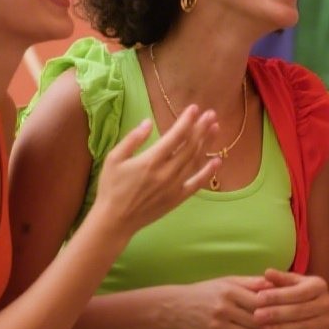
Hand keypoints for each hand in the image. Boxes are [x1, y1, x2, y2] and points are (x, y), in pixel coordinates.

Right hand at [93, 106, 220, 240]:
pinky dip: (209, 172)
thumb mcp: (114, 159)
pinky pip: (197, 183)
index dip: (187, 120)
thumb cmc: (111, 187)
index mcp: (151, 160)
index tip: (194, 108)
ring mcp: (175, 186)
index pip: (176, 135)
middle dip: (201, 128)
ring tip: (215, 128)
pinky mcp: (178, 198)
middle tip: (211, 114)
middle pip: (190, 146)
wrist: (115, 220)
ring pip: (195, 161)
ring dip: (207, 143)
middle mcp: (167, 172)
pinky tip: (218, 160)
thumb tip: (148, 122)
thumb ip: (132, 139)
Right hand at [165, 275, 270, 328]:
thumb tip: (275, 284)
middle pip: (257, 322)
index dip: (274, 309)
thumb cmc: (206, 292)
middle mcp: (224, 309)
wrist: (175, 307)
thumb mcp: (227, 281)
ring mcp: (217, 327)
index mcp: (230, 291)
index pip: (261, 302)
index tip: (283, 312)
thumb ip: (251, 283)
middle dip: (272, 327)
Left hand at [253, 268, 328, 328]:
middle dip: (276, 314)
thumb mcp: (289, 282)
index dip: (278, 296)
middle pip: (300, 310)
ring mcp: (326, 322)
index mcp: (319, 285)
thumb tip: (267, 273)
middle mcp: (327, 303)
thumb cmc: (296, 292)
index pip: (298, 292)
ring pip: (303, 328)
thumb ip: (279, 279)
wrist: (313, 308)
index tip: (258, 298)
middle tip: (256, 316)